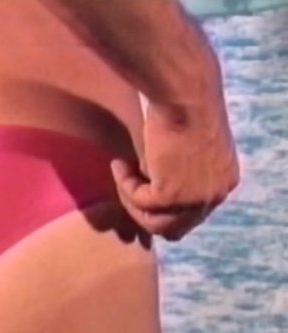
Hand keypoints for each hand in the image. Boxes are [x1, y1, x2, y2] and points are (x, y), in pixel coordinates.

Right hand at [109, 101, 239, 241]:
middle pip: (172, 227)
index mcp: (223, 184)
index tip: (140, 189)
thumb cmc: (185, 108)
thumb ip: (181, 174)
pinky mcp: (172, 195)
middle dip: (144, 211)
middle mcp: (214, 197)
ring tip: (121, 173)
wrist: (184, 94)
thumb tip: (153, 192)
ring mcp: (195, 200)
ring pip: (153, 221)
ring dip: (131, 200)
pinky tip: (119, 164)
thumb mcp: (190, 149)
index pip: (190, 216)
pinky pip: (139, 201)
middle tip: (126, 188)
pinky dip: (124, 185)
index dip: (161, 209)